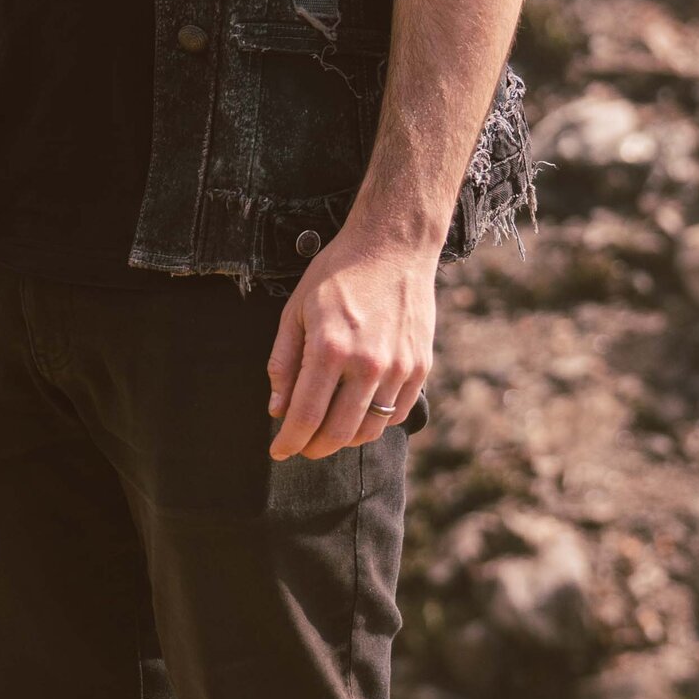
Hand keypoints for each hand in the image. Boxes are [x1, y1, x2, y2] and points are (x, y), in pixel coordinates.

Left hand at [266, 223, 435, 460]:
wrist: (393, 247)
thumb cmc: (338, 274)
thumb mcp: (296, 310)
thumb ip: (284, 362)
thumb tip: (277, 410)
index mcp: (330, 348)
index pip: (306, 416)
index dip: (289, 441)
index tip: (277, 451)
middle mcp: (367, 363)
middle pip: (338, 432)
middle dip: (314, 448)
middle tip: (301, 446)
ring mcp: (399, 367)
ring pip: (370, 430)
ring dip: (344, 439)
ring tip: (329, 430)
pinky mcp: (420, 366)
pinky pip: (397, 413)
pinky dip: (375, 422)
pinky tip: (359, 411)